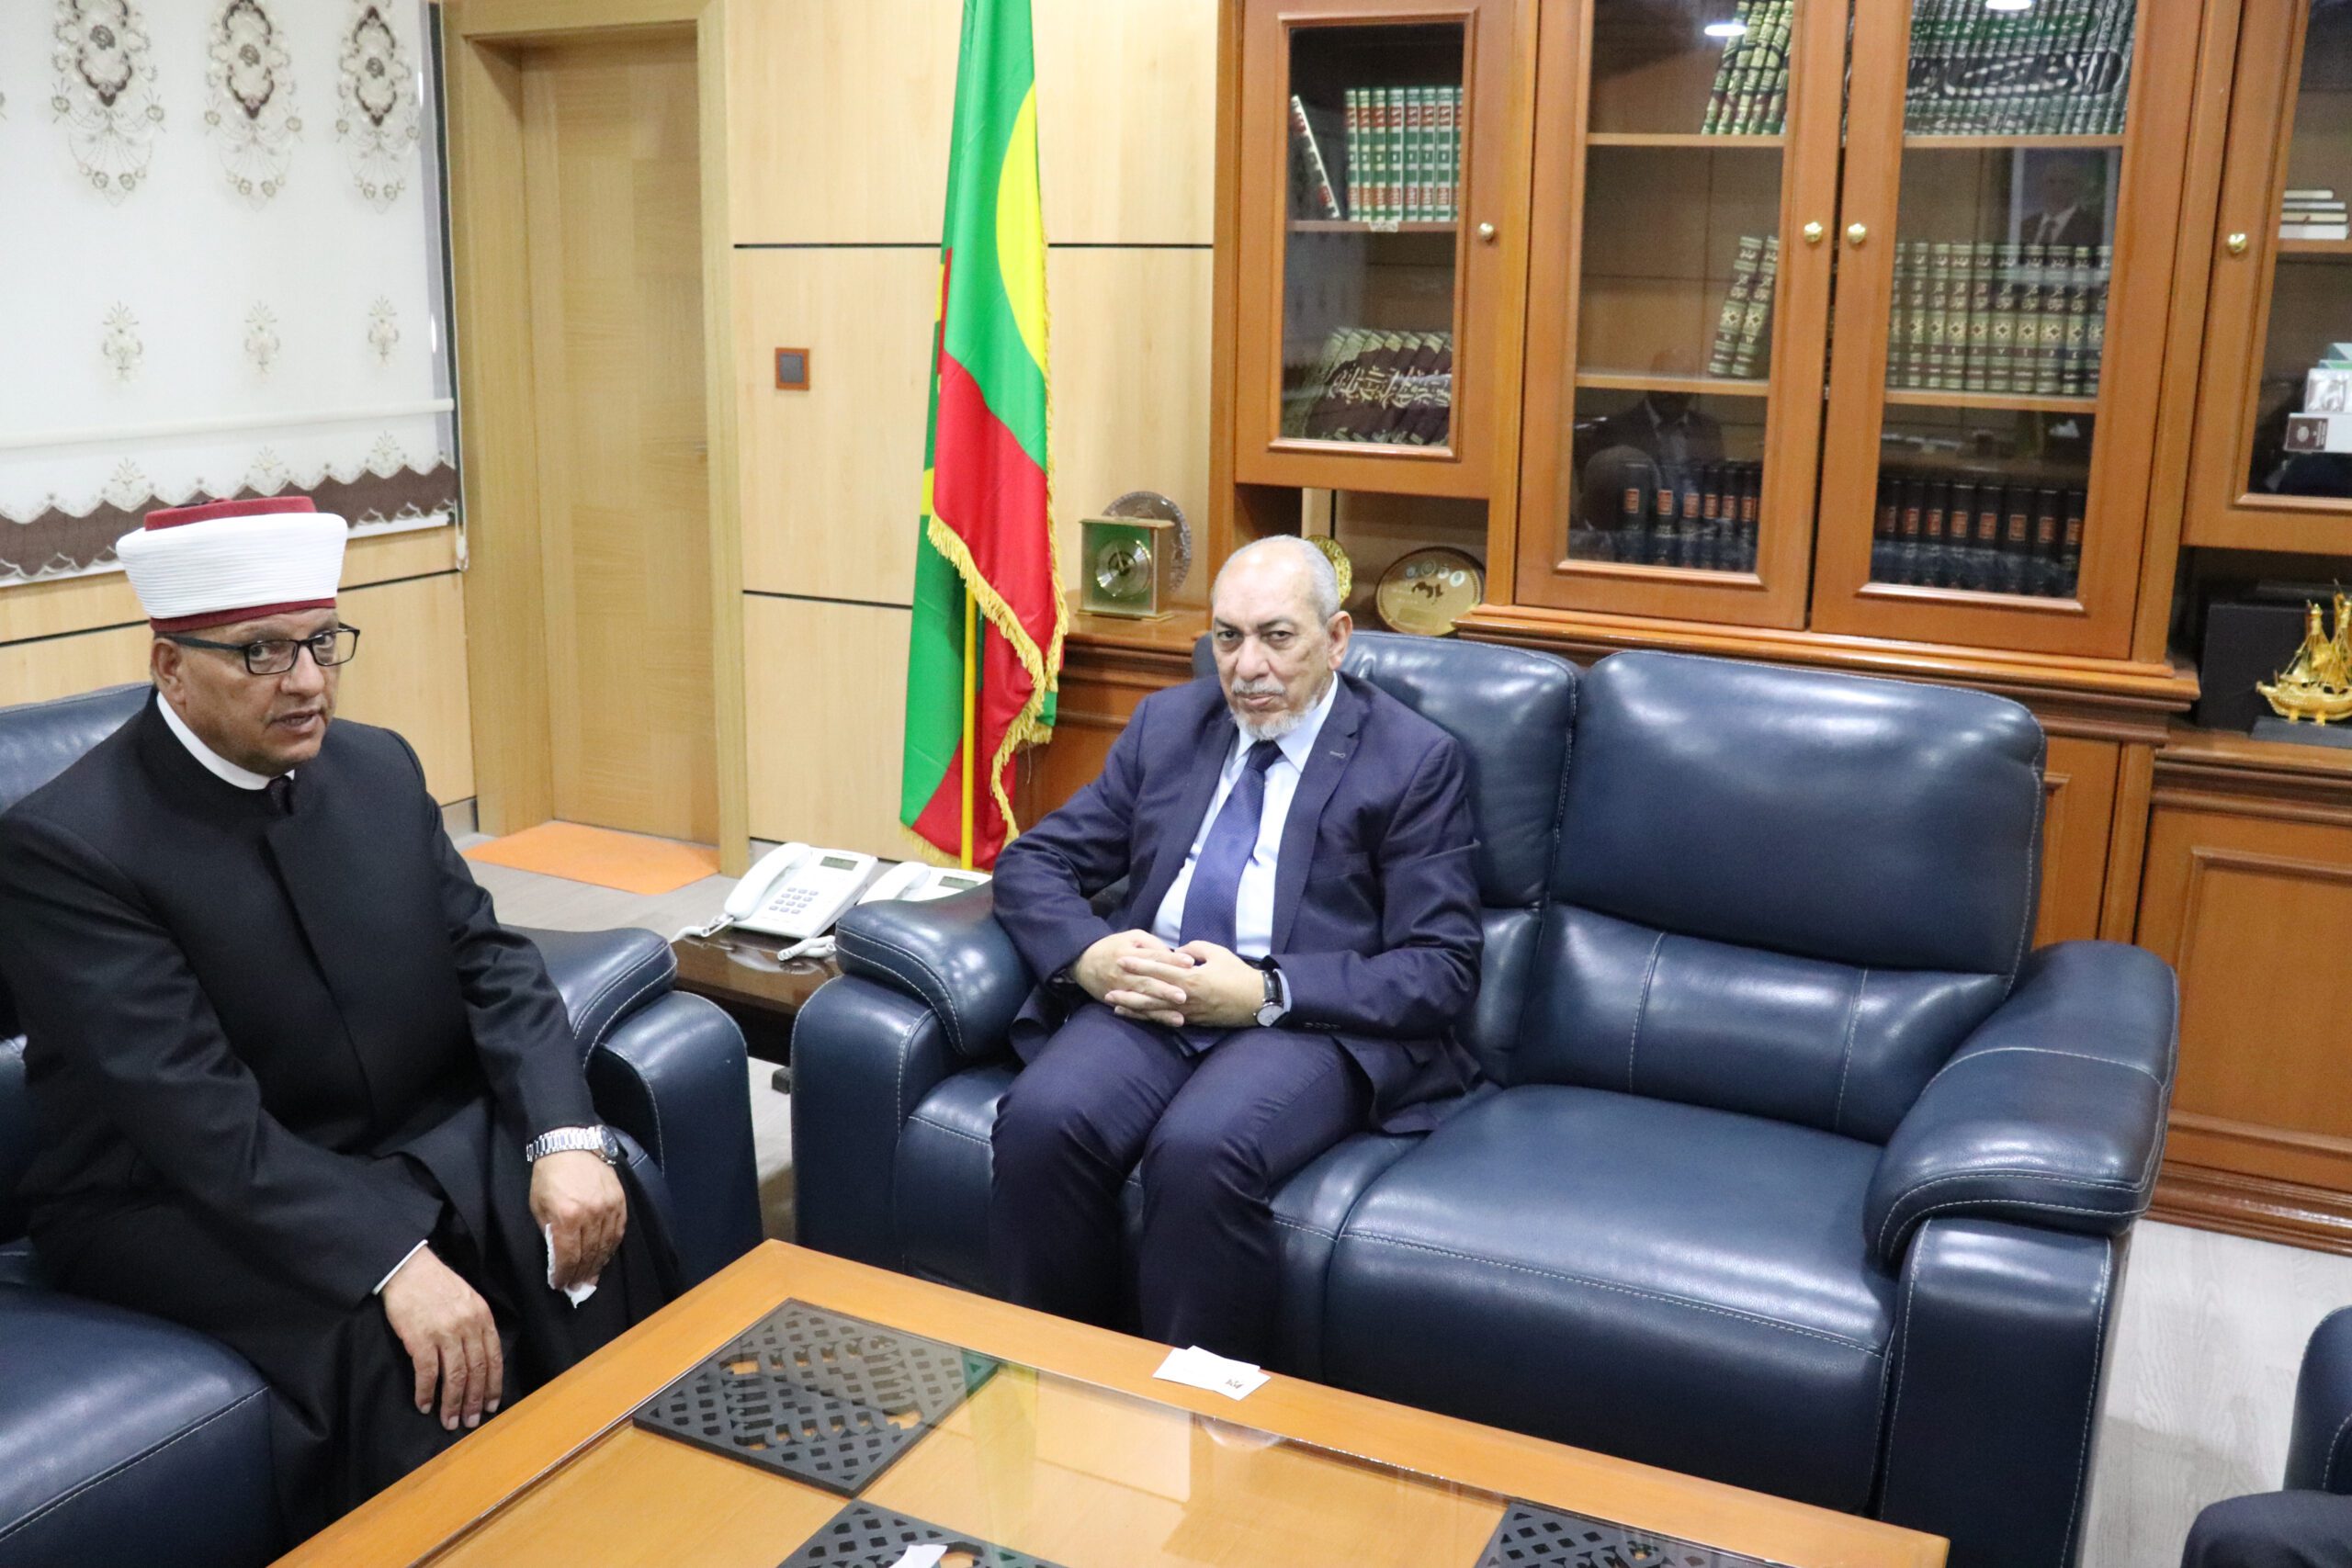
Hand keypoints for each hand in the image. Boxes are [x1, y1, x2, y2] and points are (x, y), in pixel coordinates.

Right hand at [380, 1246, 502, 1430]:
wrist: (408, 1268)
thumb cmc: (437, 1284)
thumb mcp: (468, 1299)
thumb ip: (476, 1325)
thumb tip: (480, 1358)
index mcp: (482, 1317)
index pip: (494, 1358)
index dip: (493, 1385)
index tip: (492, 1405)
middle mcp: (468, 1326)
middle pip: (476, 1371)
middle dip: (475, 1400)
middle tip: (471, 1421)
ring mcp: (444, 1333)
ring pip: (455, 1376)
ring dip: (453, 1403)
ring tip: (450, 1421)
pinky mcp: (420, 1338)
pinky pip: (427, 1373)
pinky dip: (426, 1392)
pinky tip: (424, 1405)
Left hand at [530, 1149, 626, 1291]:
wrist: (570, 1144)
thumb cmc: (548, 1175)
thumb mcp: (538, 1205)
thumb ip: (548, 1231)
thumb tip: (558, 1255)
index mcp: (566, 1217)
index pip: (567, 1256)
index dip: (563, 1274)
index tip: (560, 1285)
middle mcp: (590, 1215)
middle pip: (588, 1255)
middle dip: (580, 1274)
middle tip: (576, 1287)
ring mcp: (608, 1208)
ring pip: (605, 1246)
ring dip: (597, 1265)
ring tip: (591, 1277)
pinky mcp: (620, 1201)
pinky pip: (618, 1232)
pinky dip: (611, 1247)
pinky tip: (605, 1256)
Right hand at [1075, 929, 1186, 1016]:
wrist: (1082, 961)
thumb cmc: (1113, 947)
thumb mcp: (1132, 937)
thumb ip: (1152, 944)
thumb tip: (1173, 954)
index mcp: (1129, 953)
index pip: (1153, 957)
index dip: (1171, 959)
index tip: (1190, 963)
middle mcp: (1124, 973)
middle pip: (1147, 982)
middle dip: (1165, 990)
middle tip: (1184, 996)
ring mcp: (1120, 990)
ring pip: (1142, 1001)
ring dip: (1160, 1010)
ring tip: (1179, 1017)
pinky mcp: (1118, 1002)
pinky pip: (1136, 1012)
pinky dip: (1151, 1017)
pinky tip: (1167, 1021)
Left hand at [1110, 940, 1263, 1029]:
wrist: (1256, 1002)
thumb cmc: (1238, 975)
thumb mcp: (1218, 953)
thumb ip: (1195, 948)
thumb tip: (1179, 952)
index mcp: (1191, 977)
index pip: (1159, 969)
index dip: (1139, 964)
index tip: (1122, 959)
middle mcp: (1185, 997)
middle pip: (1151, 992)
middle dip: (1129, 987)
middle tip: (1108, 982)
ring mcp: (1186, 1012)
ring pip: (1154, 1009)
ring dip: (1133, 1006)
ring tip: (1113, 1002)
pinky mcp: (1190, 1021)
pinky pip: (1164, 1019)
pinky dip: (1147, 1017)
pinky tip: (1135, 1015)